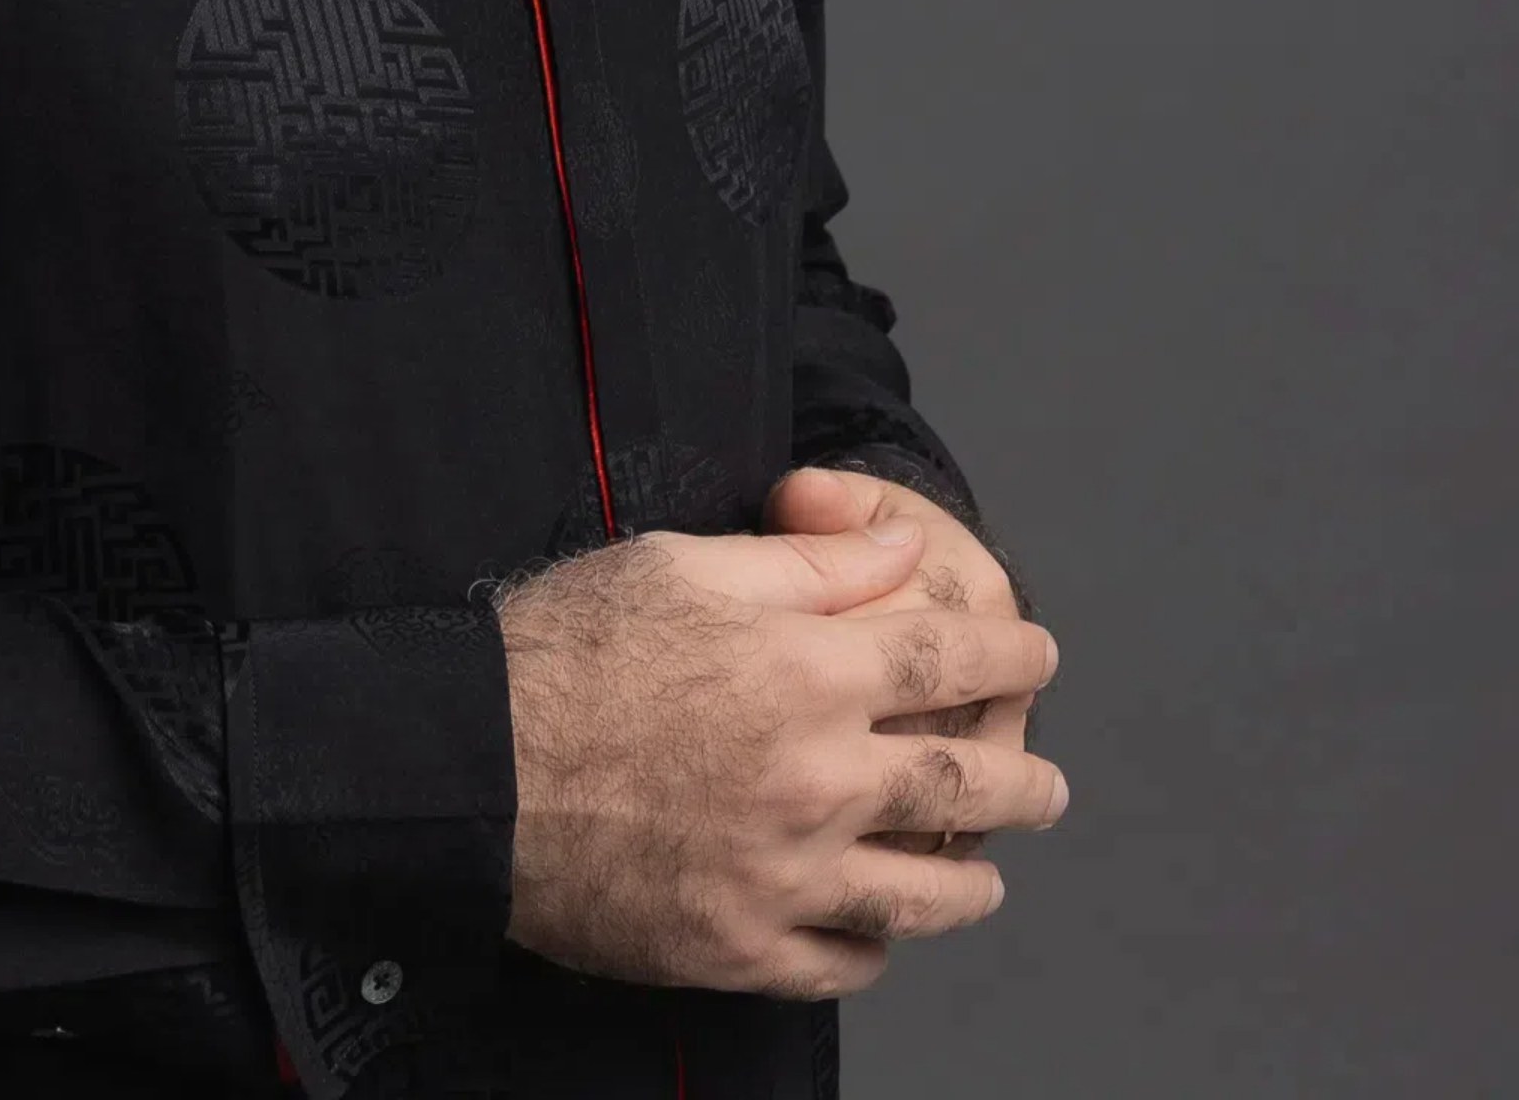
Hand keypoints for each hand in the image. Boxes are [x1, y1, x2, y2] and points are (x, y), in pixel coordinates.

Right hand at [493, 521, 1064, 997]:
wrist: (470, 768)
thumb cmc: (567, 648)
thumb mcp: (681, 565)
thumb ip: (807, 564)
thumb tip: (901, 556)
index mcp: (805, 673)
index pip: (949, 663)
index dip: (1009, 654)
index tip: (1038, 653)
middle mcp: (815, 780)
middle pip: (966, 787)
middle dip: (1026, 783)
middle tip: (1048, 784)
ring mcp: (784, 877)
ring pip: (925, 893)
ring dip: (973, 879)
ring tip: (987, 872)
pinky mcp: (741, 949)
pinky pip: (844, 962)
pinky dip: (876, 946)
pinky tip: (879, 928)